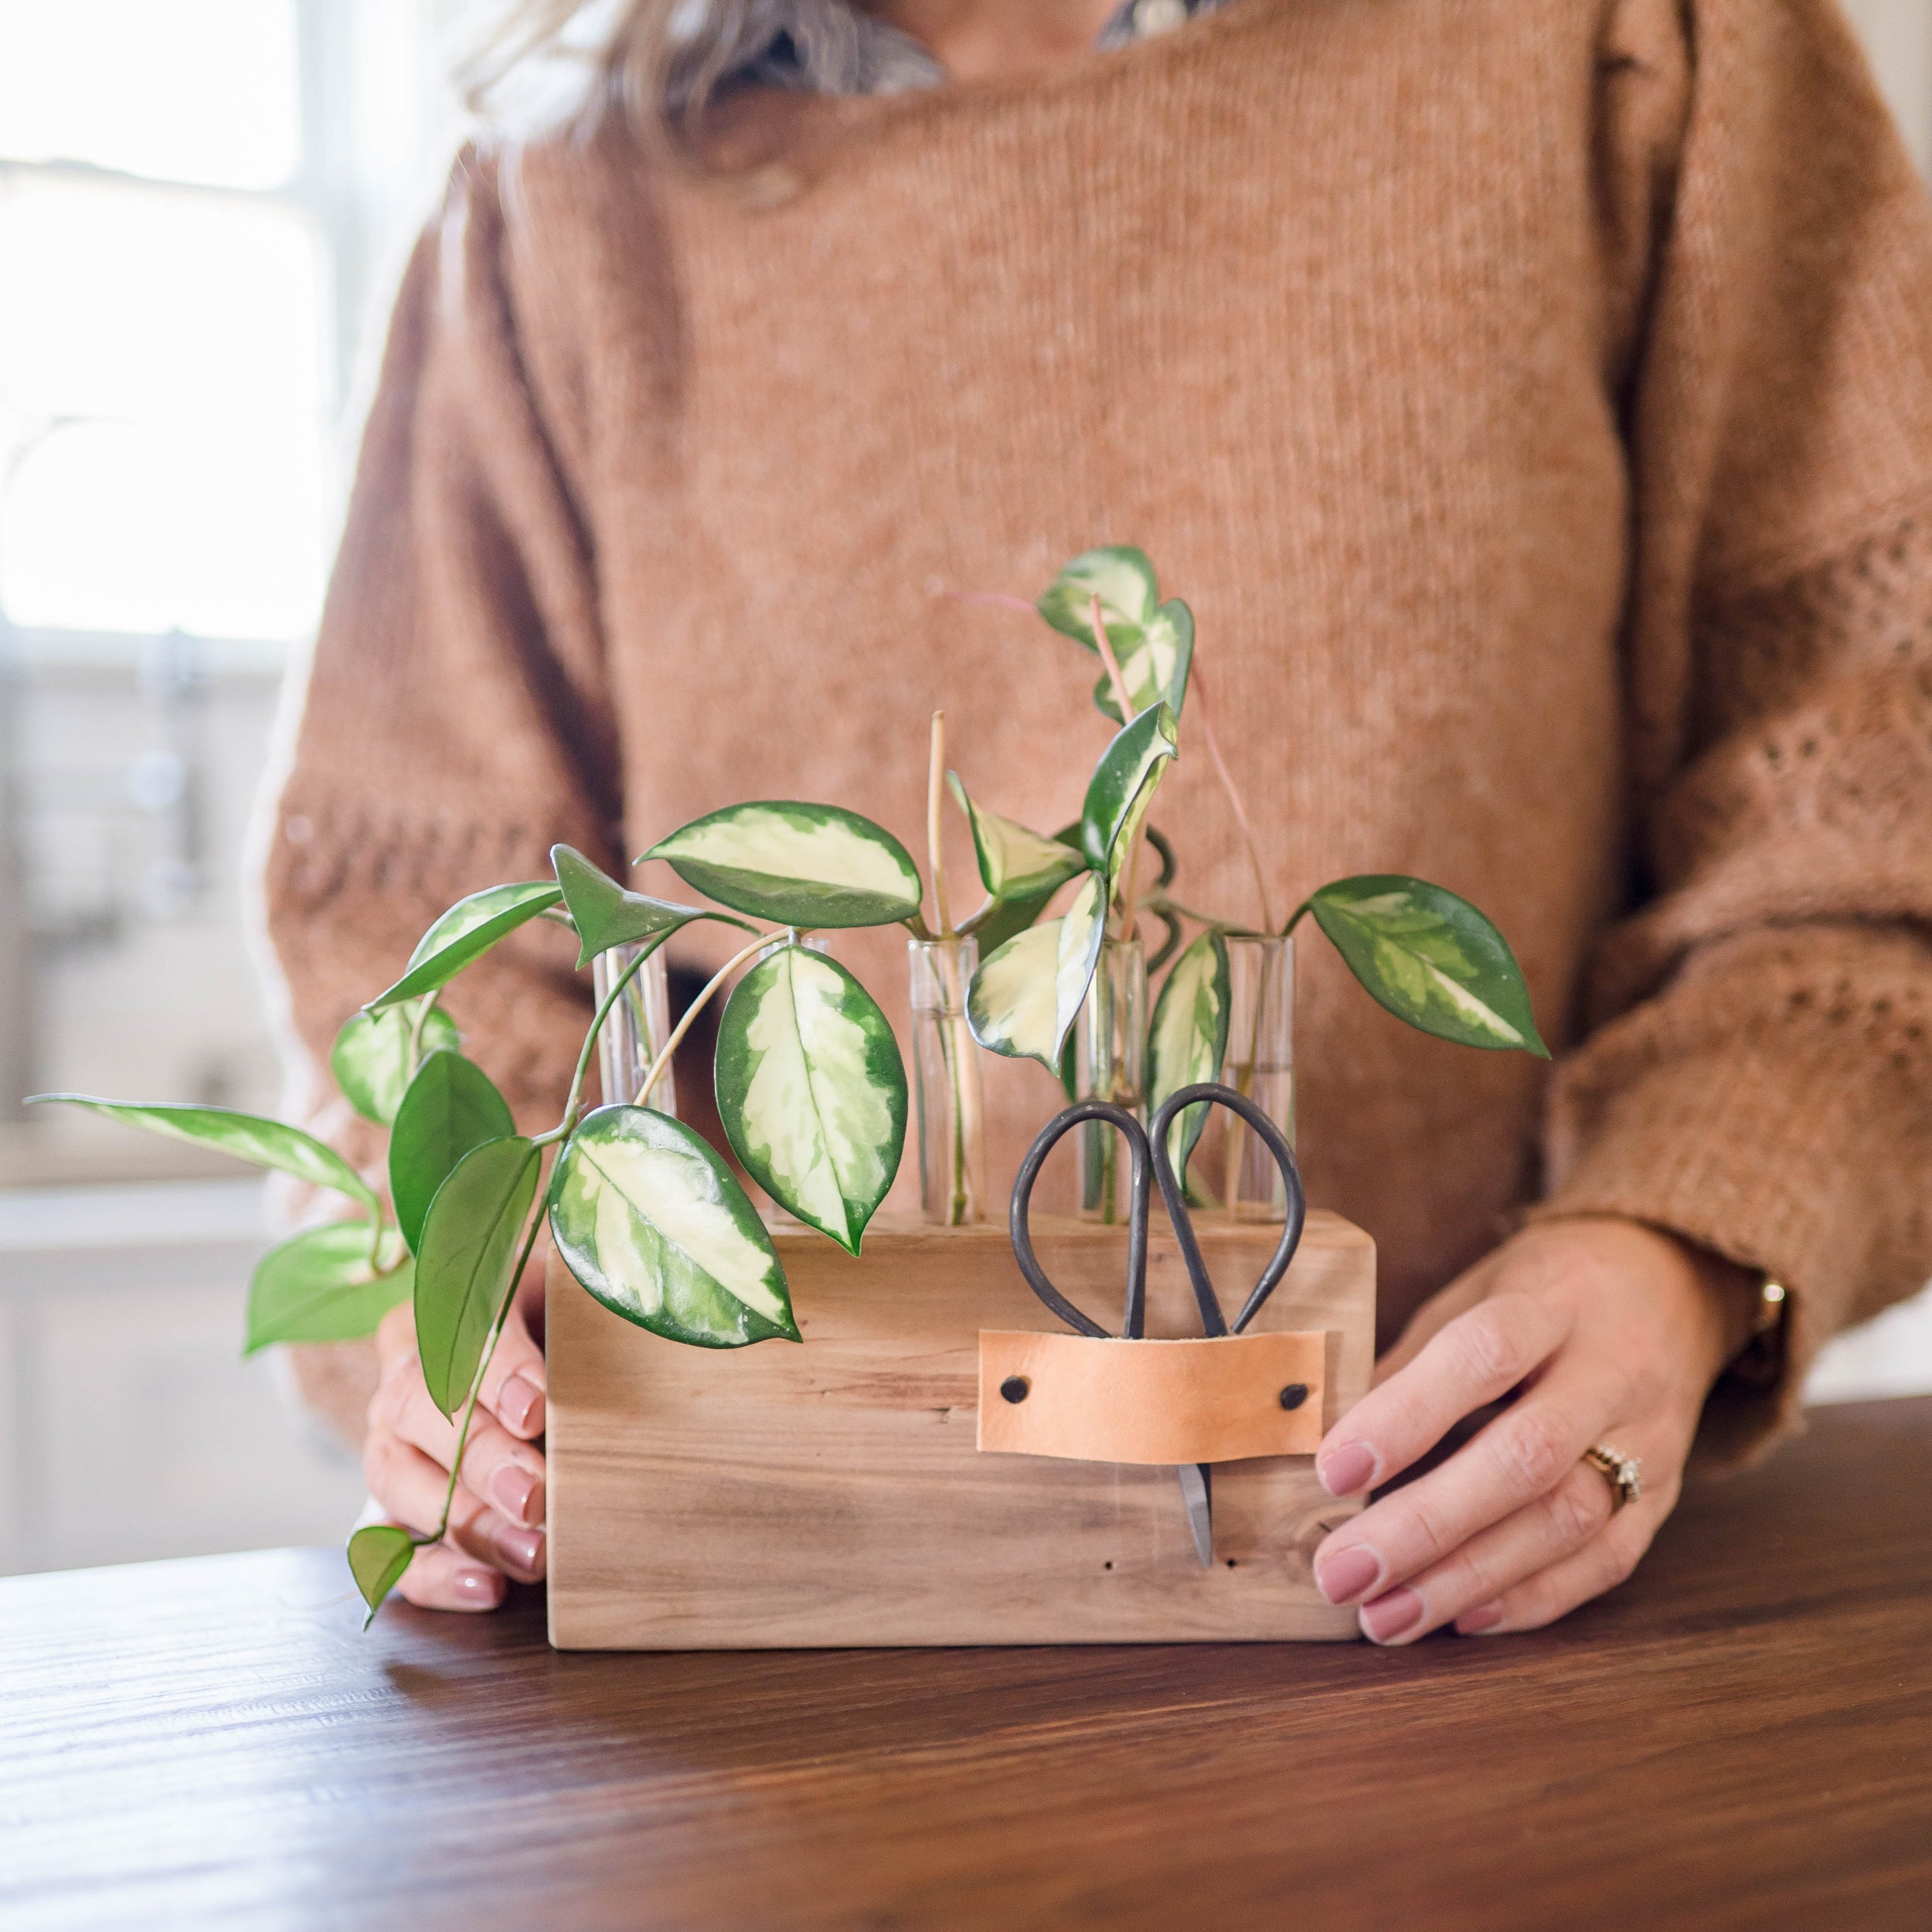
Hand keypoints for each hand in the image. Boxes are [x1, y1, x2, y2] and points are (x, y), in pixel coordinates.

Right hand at [362, 1277, 547, 1610]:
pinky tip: (488, 1589)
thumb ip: (580, 1326)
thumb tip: (621, 1368)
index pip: (455, 1330)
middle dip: (480, 1458)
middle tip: (535, 1494)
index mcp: (441, 1310)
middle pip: (419, 1410)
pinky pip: (392, 1550)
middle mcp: (402, 1378)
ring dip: (468, 1522)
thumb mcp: (572, 1308)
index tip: (536, 1409)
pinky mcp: (390, 1510)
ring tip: (533, 1552)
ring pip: (397, 1481)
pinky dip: (436, 1575)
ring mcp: (388, 1445)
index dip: (494, 1373)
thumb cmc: (564, 1332)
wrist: (541, 1376)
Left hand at [1310, 1216, 1753, 1642]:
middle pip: (1526, 1456)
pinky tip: (1462, 1617)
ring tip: (1386, 1616)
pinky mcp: (1665, 1495)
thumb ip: (1411, 1362)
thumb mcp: (1474, 1293)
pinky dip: (1532, 1597)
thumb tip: (1328, 1437)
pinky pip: (1606, 1561)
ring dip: (1467, 1579)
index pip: (1483, 1355)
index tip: (1334, 1470)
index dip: (1407, 1414)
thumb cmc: (1543, 1293)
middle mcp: (1611, 1372)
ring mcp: (1649, 1438)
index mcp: (1551, 1302)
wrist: (1672, 1285)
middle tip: (1343, 1573)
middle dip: (1426, 1525)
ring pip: (1567, 1521)